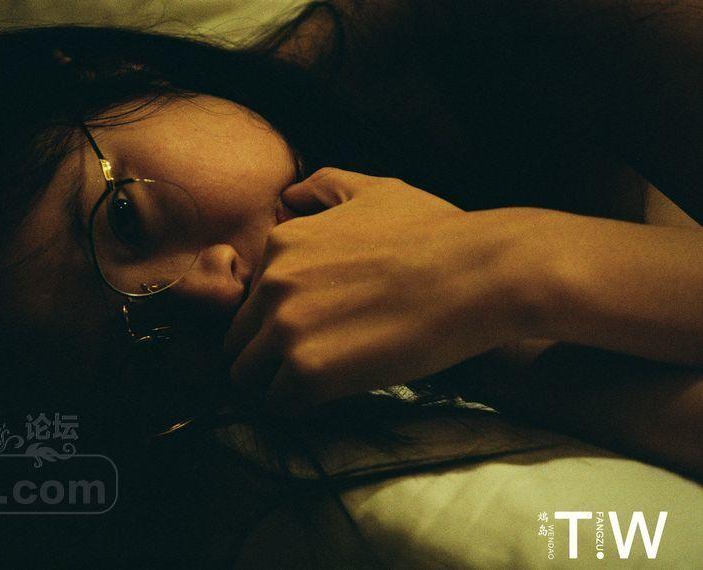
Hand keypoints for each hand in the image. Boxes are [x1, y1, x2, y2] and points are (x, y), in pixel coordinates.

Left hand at [224, 168, 535, 412]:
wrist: (477, 275)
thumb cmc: (436, 233)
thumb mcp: (375, 190)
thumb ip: (324, 188)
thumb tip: (291, 196)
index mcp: (282, 244)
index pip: (249, 299)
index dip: (275, 320)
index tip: (310, 330)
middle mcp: (273, 284)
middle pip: (237, 340)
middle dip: (264, 356)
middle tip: (305, 365)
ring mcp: (286, 328)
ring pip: (246, 377)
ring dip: (273, 384)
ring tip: (314, 385)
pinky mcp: (308, 371)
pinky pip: (278, 404)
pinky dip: (298, 405)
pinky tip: (331, 395)